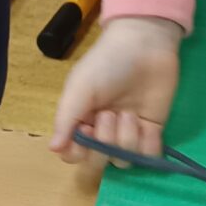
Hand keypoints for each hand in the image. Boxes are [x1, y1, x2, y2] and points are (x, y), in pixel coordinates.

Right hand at [50, 16, 181, 163]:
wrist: (145, 44)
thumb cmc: (106, 63)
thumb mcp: (80, 87)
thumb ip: (66, 119)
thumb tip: (53, 149)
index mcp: (80, 120)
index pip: (74, 154)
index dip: (80, 151)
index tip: (86, 130)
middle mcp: (103, 131)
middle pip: (99, 161)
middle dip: (104, 142)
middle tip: (109, 115)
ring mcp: (128, 132)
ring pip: (124, 160)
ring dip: (126, 138)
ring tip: (129, 113)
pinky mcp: (152, 130)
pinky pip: (149, 156)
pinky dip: (147, 146)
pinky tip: (146, 126)